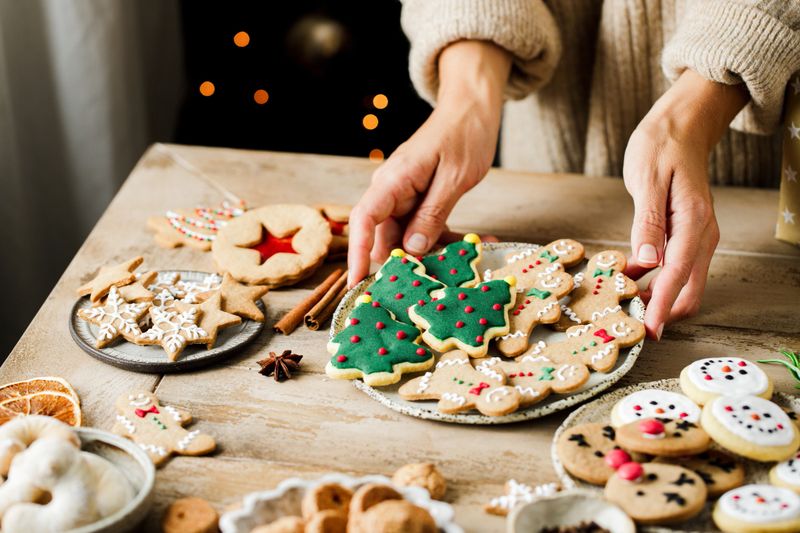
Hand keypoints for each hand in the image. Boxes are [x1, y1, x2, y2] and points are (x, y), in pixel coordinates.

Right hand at [347, 40, 510, 286]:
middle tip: (435, 284)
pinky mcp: (421, 200)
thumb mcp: (454, 178)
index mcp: (394, 180)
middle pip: (386, 236)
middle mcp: (393, 190)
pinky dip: (448, 238)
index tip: (357, 282)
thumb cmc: (464, 134)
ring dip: (438, 251)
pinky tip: (476, 243)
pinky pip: (426, 228)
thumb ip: (432, 214)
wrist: (472, 108)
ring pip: (409, 237)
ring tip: (470, 259)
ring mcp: (406, 196)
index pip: (364, 219)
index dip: (357, 252)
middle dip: (408, 263)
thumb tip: (413, 250)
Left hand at [623, 70, 747, 338]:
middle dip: (662, 311)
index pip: (678, 275)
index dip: (662, 306)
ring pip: (682, 283)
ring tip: (622, 304)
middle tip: (628, 324)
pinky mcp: (685, 235)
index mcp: (694, 222)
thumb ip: (647, 223)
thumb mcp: (647, 181)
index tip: (648, 331)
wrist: (681, 126)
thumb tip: (648, 263)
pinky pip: (674, 269)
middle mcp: (702, 234)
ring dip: (657, 298)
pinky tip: (627, 280)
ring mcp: (696, 237)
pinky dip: (655, 281)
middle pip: (688, 290)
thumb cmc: (661, 147)